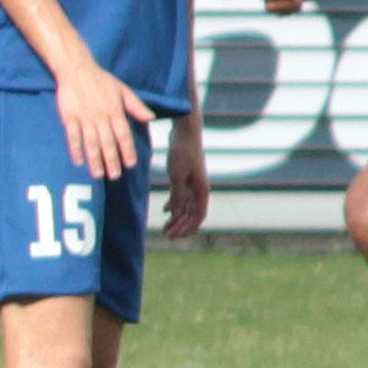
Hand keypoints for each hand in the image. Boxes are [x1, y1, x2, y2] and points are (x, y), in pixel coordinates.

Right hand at [54, 60, 150, 180]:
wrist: (77, 70)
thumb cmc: (102, 80)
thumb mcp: (123, 90)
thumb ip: (136, 106)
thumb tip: (151, 118)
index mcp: (115, 111)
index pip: (124, 135)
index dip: (127, 150)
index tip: (130, 164)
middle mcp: (101, 117)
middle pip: (108, 143)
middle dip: (112, 161)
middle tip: (115, 176)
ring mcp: (84, 118)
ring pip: (91, 142)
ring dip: (95, 160)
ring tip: (98, 174)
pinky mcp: (70, 117)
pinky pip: (73, 136)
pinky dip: (76, 149)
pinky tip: (79, 161)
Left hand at [162, 113, 208, 239]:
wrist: (186, 132)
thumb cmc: (183, 152)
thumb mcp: (177, 176)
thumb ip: (177, 197)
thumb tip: (176, 215)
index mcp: (202, 191)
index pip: (198, 217)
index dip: (187, 229)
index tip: (172, 236)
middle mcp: (200, 189)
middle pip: (192, 215)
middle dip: (181, 226)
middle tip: (166, 235)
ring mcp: (194, 183)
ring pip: (187, 207)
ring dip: (177, 218)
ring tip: (165, 228)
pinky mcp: (186, 177)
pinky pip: (182, 197)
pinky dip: (175, 205)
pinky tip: (165, 210)